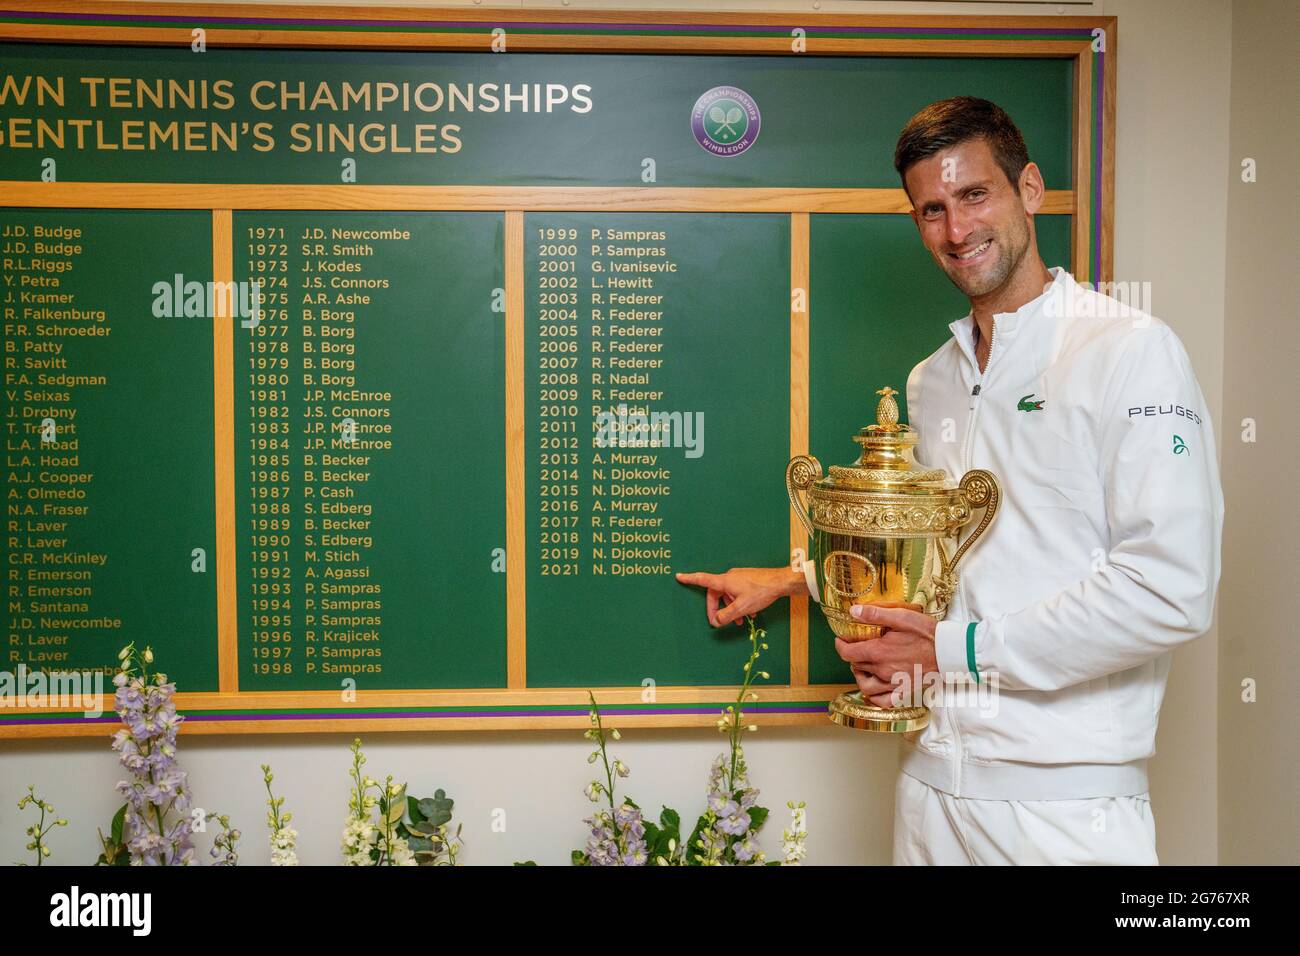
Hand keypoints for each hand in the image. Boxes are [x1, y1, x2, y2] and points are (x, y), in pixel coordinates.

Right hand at [675, 566, 802, 626]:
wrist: (780, 582)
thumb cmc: (760, 592)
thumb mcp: (741, 607)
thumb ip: (726, 616)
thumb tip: (716, 621)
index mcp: (724, 581)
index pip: (703, 580)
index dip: (690, 579)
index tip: (679, 576)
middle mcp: (730, 577)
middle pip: (716, 593)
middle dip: (717, 608)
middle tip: (719, 622)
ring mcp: (739, 577)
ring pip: (729, 595)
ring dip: (732, 608)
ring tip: (741, 621)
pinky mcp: (747, 579)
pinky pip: (738, 592)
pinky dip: (740, 604)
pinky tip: (749, 614)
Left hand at [835, 603, 937, 707]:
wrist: (949, 651)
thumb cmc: (926, 632)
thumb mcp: (900, 617)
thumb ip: (875, 614)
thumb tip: (853, 611)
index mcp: (878, 651)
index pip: (847, 653)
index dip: (840, 645)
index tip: (841, 639)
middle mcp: (882, 670)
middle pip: (856, 666)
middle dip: (852, 656)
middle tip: (857, 647)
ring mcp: (893, 683)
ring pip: (865, 686)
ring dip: (860, 676)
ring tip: (864, 666)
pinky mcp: (904, 691)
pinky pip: (883, 701)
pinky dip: (875, 697)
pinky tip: (876, 687)